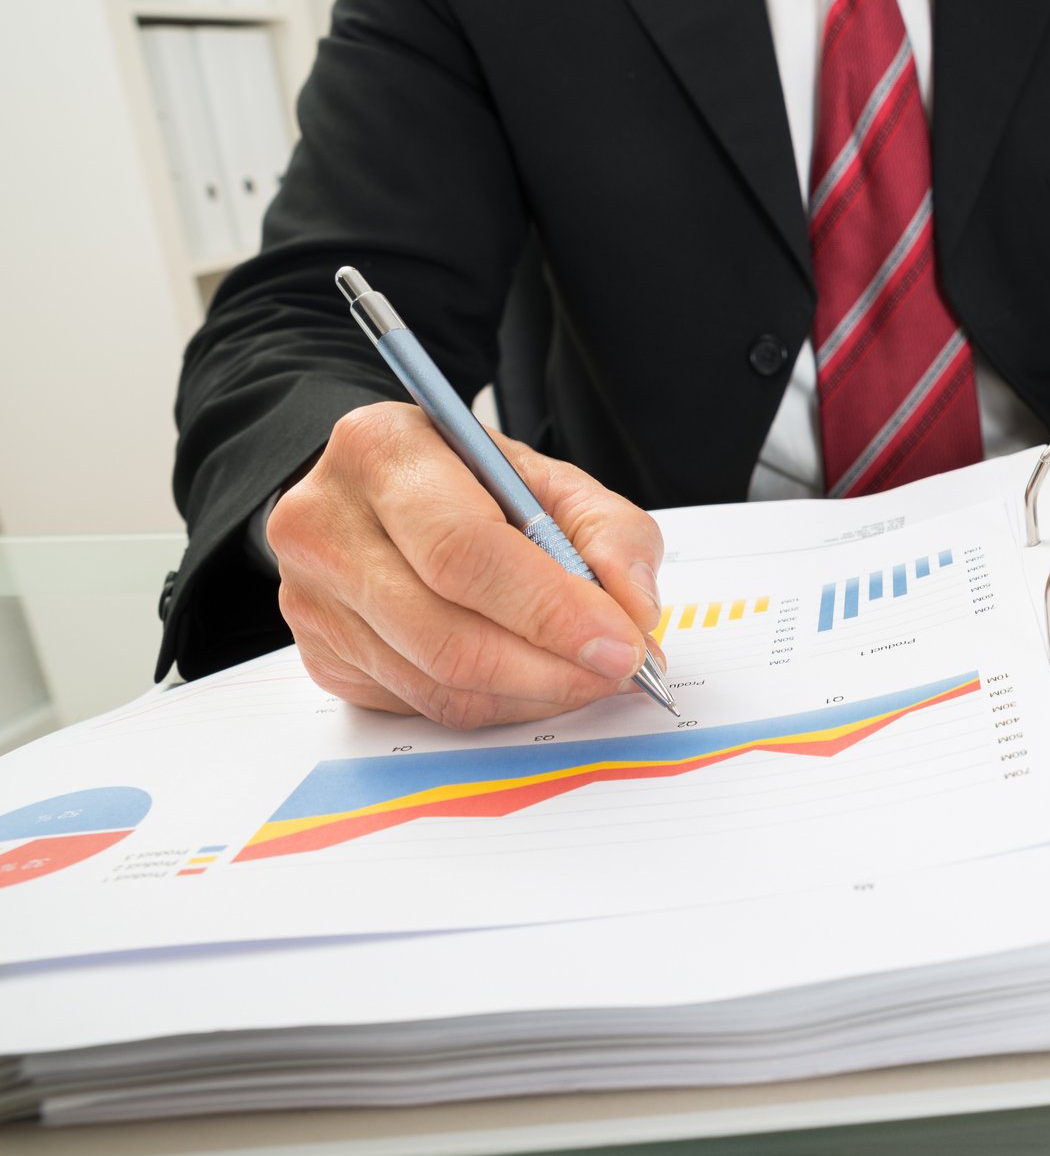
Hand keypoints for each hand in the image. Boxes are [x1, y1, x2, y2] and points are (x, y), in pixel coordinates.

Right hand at [267, 402, 665, 728]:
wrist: (380, 493)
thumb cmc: (467, 482)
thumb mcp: (548, 478)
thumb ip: (610, 532)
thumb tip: (635, 610)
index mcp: (380, 450)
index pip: (464, 550)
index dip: (550, 609)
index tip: (620, 643)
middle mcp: (325, 523)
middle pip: (447, 634)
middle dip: (552, 667)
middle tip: (617, 671)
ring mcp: (309, 597)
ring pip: (436, 683)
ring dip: (532, 695)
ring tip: (588, 676)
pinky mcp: (319, 656)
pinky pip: (420, 704)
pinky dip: (495, 705)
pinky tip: (533, 680)